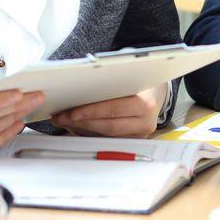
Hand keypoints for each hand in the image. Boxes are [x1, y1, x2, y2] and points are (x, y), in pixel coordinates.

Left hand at [50, 84, 165, 137]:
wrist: (157, 93)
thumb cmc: (141, 83)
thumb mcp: (129, 78)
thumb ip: (110, 85)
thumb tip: (80, 92)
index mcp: (145, 104)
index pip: (114, 110)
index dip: (91, 112)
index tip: (72, 112)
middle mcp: (145, 122)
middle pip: (109, 126)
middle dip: (82, 122)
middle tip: (62, 118)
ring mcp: (140, 135)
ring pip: (106, 136)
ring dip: (82, 130)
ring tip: (65, 122)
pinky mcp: (133, 141)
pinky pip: (108, 140)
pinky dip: (90, 134)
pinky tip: (76, 128)